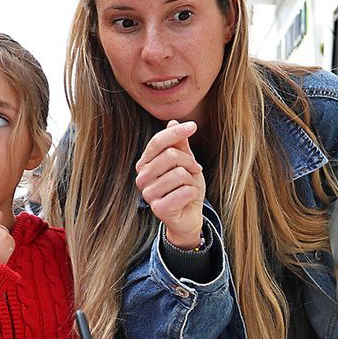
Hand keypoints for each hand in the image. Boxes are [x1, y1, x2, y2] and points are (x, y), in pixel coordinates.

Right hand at [135, 121, 204, 248]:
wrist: (189, 216)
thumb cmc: (185, 187)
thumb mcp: (185, 162)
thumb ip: (179, 145)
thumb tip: (172, 122)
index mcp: (145, 163)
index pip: (158, 142)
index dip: (175, 132)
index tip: (193, 126)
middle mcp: (142, 177)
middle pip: (171, 155)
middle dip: (190, 162)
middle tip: (195, 170)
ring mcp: (148, 194)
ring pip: (179, 174)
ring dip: (192, 180)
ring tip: (188, 187)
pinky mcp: (158, 209)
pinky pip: (184, 192)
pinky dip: (192, 193)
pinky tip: (188, 199)